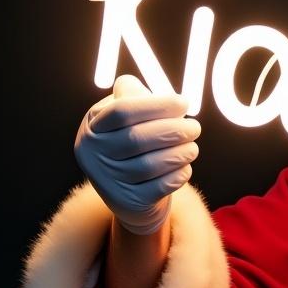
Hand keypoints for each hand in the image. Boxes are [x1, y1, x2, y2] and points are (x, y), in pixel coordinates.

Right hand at [74, 75, 200, 234]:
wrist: (129, 194)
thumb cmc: (132, 144)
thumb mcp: (126, 119)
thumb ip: (131, 97)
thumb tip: (131, 85)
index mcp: (92, 129)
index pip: (122, 111)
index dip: (157, 104)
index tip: (184, 103)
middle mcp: (94, 156)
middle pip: (137, 138)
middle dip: (174, 130)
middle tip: (195, 127)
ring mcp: (109, 182)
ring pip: (150, 165)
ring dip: (180, 153)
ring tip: (192, 148)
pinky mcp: (128, 202)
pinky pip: (159, 187)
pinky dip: (178, 174)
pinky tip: (185, 167)